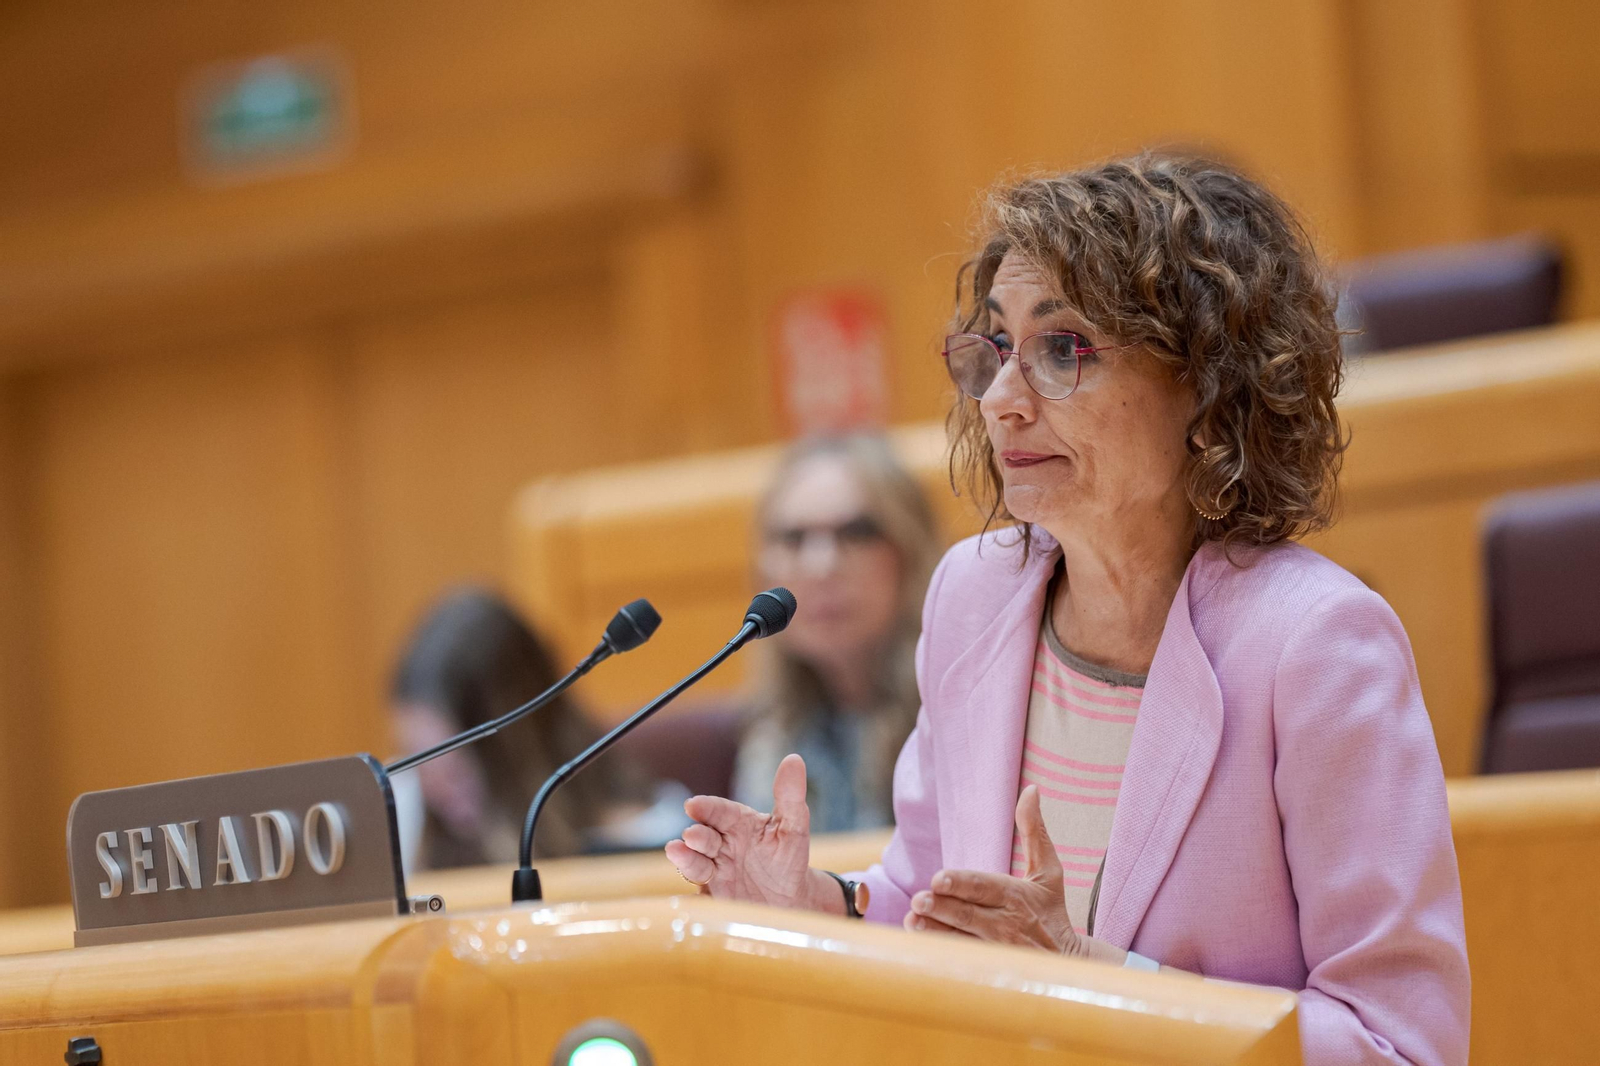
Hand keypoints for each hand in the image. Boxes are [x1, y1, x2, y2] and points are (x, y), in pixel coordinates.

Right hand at [665, 753, 830, 909]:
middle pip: (704, 837)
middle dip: (696, 836)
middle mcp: (721, 846)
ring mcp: (715, 872)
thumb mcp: (793, 828)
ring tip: (676, 853)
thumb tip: (794, 759)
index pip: (720, 811)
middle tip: (691, 835)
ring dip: (685, 859)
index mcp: (738, 824)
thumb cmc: (788, 859)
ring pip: (696, 863)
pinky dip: (690, 901)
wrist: (790, 902)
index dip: (706, 808)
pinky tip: (686, 902)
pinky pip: (699, 900)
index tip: (693, 805)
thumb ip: (790, 796)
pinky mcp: (714, 899)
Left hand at [904, 784, 1086, 955]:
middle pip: (969, 915)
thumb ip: (1034, 831)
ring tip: (912, 920)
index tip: (937, 879)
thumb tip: (1031, 789)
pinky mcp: (989, 968)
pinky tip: (918, 939)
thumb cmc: (1052, 910)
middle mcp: (1006, 924)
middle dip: (942, 908)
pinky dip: (939, 951)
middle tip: (918, 900)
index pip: (986, 887)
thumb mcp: (1050, 871)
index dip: (961, 884)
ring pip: (960, 939)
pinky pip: (960, 959)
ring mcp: (996, 950)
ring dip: (934, 930)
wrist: (1067, 965)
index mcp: (1018, 895)